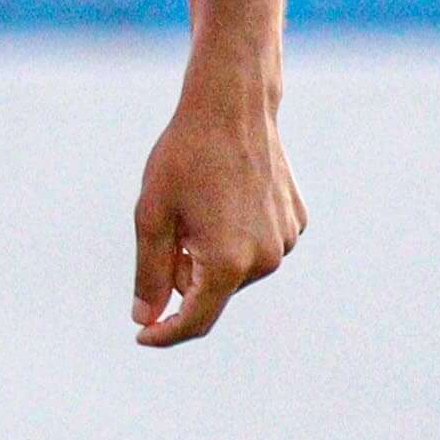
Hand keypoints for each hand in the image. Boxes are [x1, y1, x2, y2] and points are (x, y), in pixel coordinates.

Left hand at [130, 74, 303, 348]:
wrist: (233, 105)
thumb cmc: (185, 156)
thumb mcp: (153, 215)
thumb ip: (151, 273)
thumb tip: (146, 319)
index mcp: (229, 262)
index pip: (196, 320)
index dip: (166, 333)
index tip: (143, 335)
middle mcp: (265, 259)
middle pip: (214, 292)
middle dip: (186, 272)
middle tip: (174, 226)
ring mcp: (286, 241)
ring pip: (237, 270)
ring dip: (212, 254)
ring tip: (202, 205)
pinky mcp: (296, 221)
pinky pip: (258, 246)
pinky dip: (236, 235)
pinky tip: (228, 196)